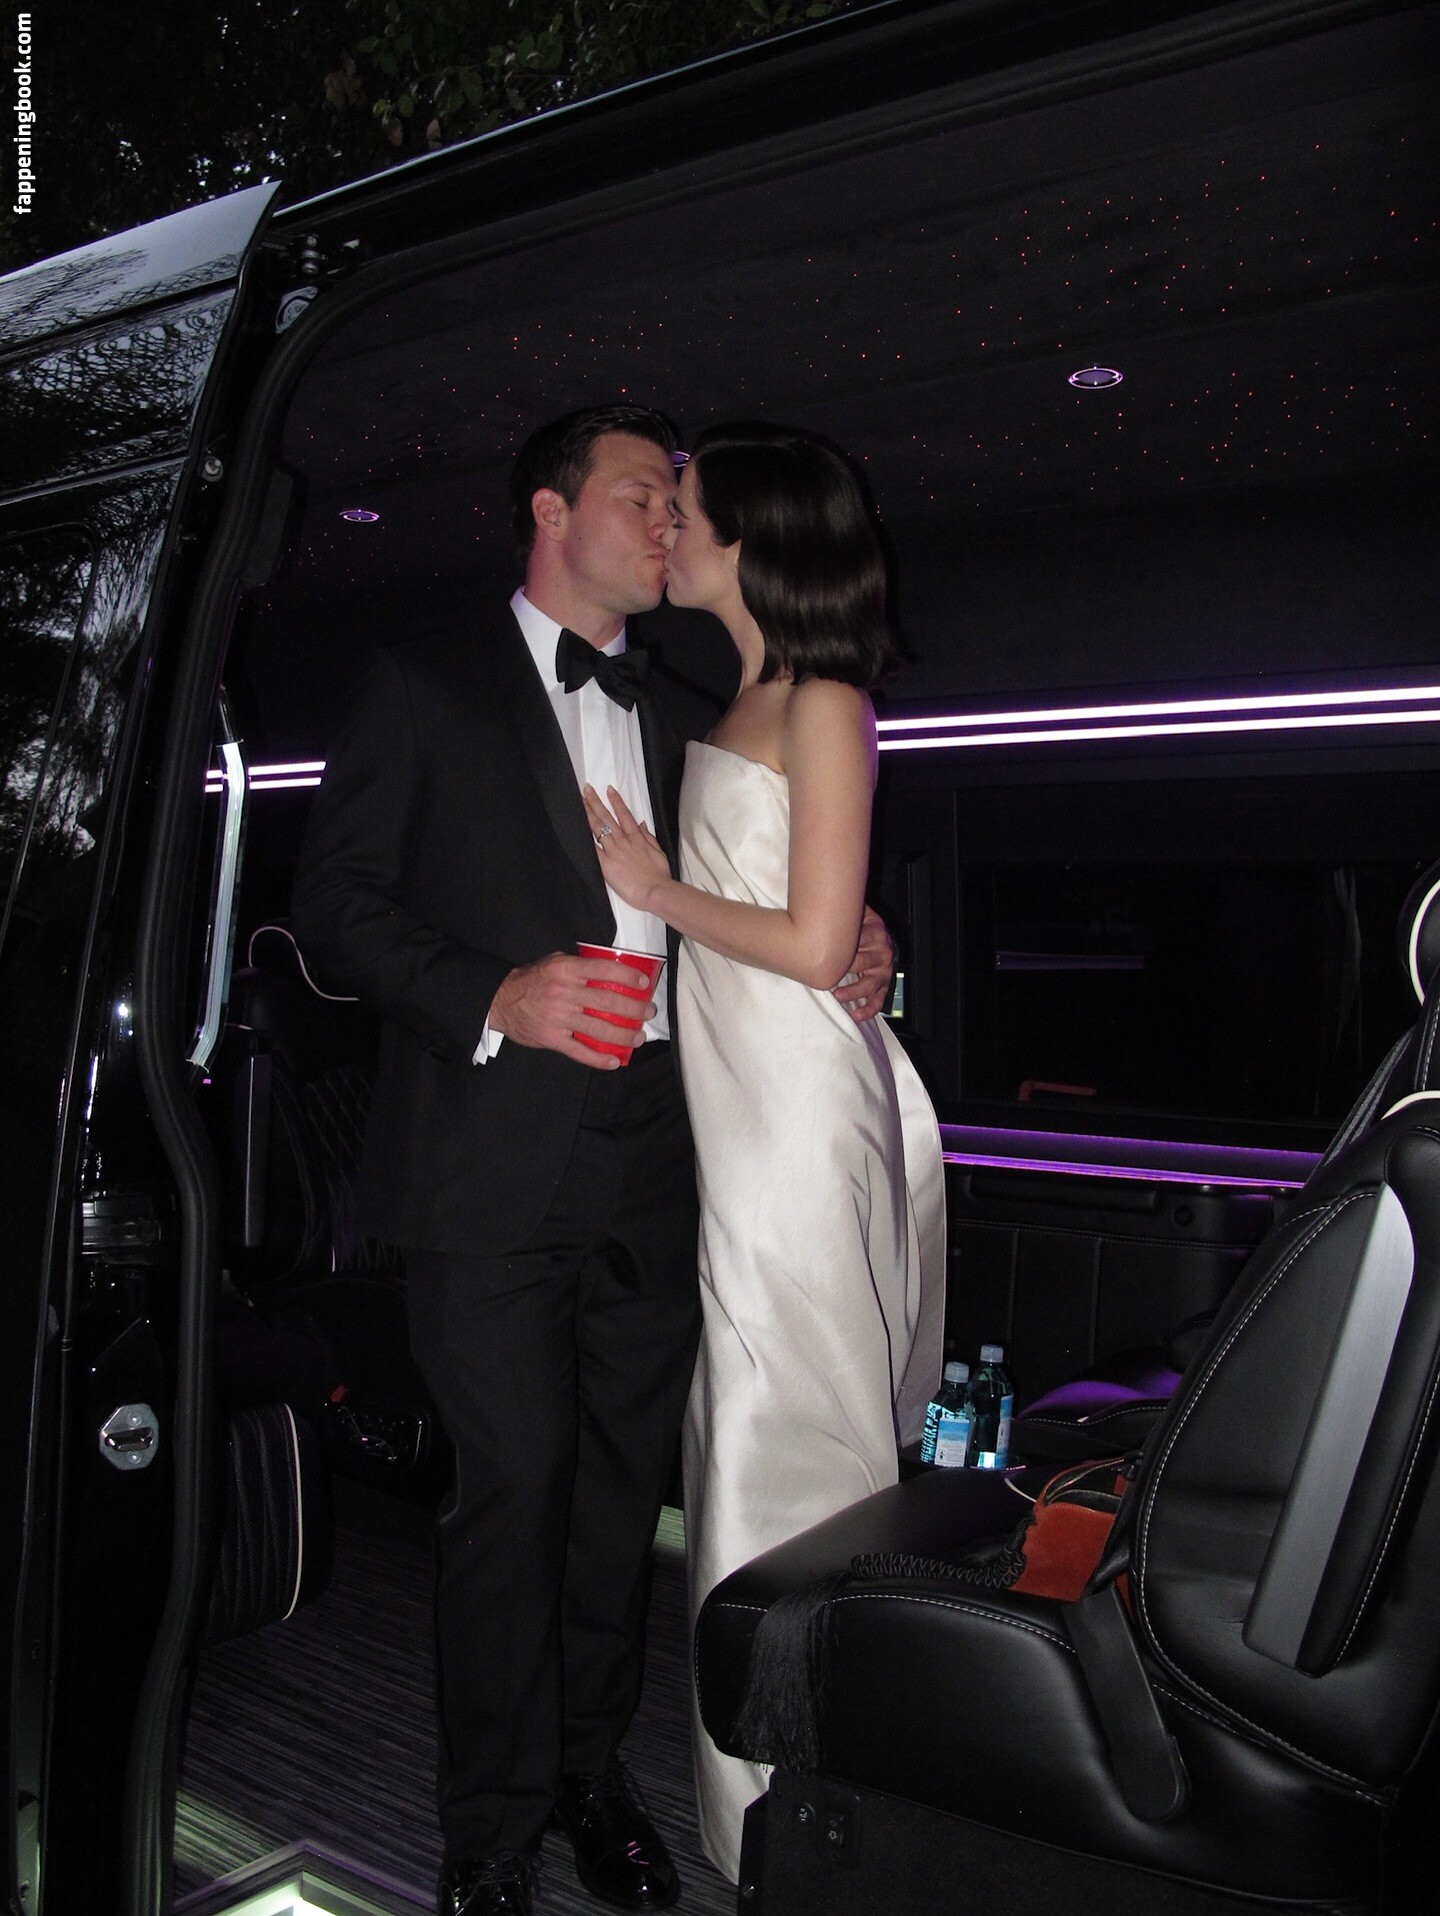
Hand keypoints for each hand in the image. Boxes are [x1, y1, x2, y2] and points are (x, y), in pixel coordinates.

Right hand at [487, 951, 656, 1067]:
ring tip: (637, 1037)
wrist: (501, 1000)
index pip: (604, 970)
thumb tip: (610, 970)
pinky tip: (615, 1061)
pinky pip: (579, 1051)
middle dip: (634, 1009)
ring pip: (599, 1029)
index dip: (627, 977)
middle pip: (608, 1003)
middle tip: (647, 1013)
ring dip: (624, 1035)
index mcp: (566, 970)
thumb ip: (579, 965)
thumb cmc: (532, 980)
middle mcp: (564, 993)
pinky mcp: (552, 1038)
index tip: (643, 983)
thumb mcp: (554, 962)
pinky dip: (599, 1059)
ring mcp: (558, 1018)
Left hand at [582, 784, 670, 910]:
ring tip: (580, 802)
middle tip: (586, 789)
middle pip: (606, 818)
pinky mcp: (606, 864)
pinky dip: (585, 839)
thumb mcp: (658, 851)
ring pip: (598, 829)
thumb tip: (641, 824)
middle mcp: (623, 841)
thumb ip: (648, 836)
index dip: (615, 801)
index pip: (624, 814)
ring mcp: (613, 851)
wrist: (655, 890)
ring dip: (588, 814)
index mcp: (636, 837)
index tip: (608, 789)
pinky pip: (593, 850)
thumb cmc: (659, 874)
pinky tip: (576, 829)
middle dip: (595, 802)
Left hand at [832, 904, 894, 1023]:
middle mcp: (884, 951)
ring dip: (854, 992)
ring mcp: (885, 969)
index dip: (842, 949)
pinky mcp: (883, 984)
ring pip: (871, 984)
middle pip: (864, 964)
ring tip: (838, 995)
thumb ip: (850, 913)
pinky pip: (879, 999)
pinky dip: (869, 1008)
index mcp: (877, 932)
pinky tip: (857, 1015)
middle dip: (845, 969)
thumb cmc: (858, 922)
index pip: (859, 942)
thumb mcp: (857, 912)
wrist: (872, 930)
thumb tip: (830, 911)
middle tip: (827, 975)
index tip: (824, 953)